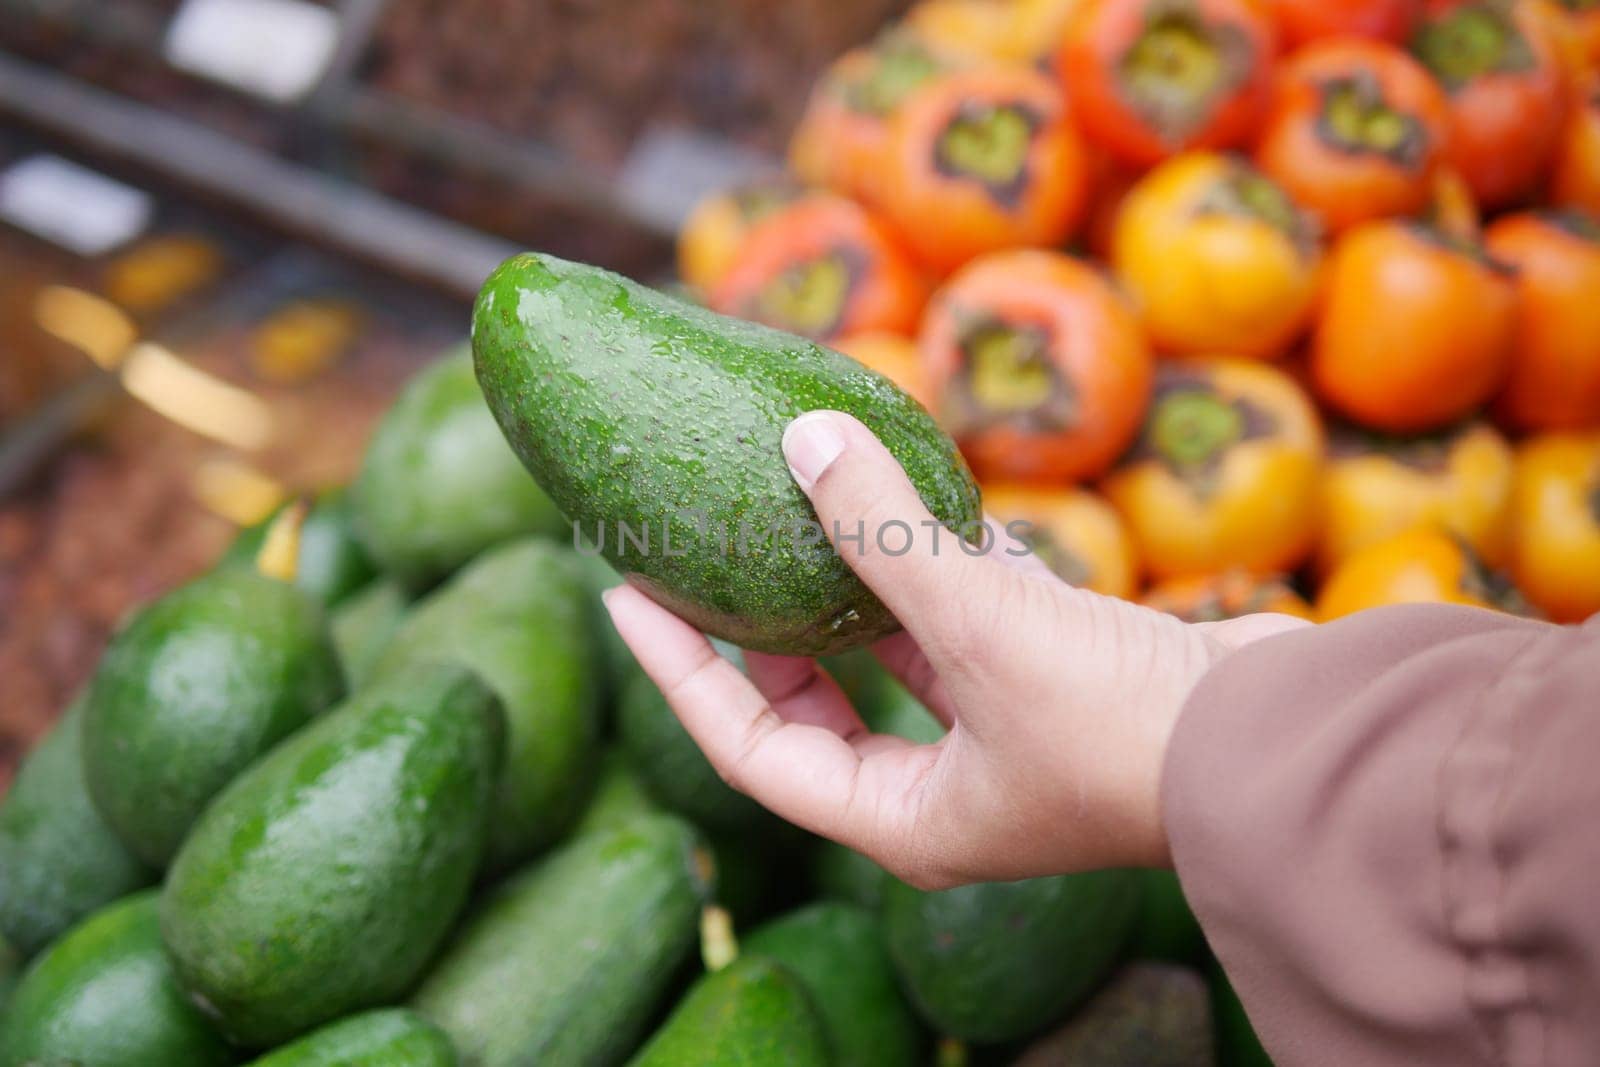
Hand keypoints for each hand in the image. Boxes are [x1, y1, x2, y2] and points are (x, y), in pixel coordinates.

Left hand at [604, 411, 1308, 888]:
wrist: (1288, 744)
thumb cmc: (1125, 728)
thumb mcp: (982, 627)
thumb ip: (884, 535)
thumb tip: (800, 435)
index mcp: (904, 818)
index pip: (750, 749)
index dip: (678, 673)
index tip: (624, 592)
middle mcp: (945, 784)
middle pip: (813, 706)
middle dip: (757, 631)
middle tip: (699, 549)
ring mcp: (1003, 730)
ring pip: (895, 653)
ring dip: (849, 582)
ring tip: (792, 503)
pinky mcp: (1055, 677)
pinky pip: (968, 614)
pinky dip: (938, 559)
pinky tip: (910, 490)